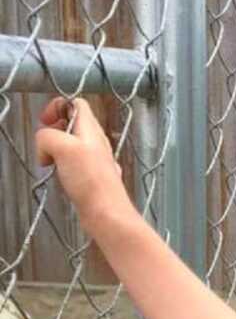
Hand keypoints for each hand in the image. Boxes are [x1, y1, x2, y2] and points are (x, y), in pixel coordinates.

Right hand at [34, 98, 126, 227]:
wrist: (107, 214)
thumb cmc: (90, 180)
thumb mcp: (64, 148)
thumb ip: (48, 137)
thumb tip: (44, 147)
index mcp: (92, 129)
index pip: (77, 103)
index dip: (58, 106)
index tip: (45, 122)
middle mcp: (96, 142)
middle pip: (72, 124)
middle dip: (53, 131)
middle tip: (46, 147)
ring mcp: (95, 161)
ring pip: (70, 145)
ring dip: (56, 151)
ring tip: (52, 164)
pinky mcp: (92, 178)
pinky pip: (73, 165)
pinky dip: (63, 168)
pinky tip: (62, 179)